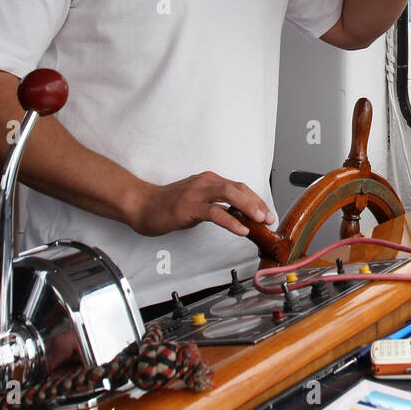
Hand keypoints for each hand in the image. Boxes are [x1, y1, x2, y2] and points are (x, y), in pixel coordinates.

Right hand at [131, 171, 275, 237]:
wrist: (142, 205)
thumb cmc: (168, 204)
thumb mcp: (197, 201)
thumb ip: (215, 204)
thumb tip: (236, 216)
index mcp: (209, 180)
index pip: (239, 187)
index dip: (256, 200)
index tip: (267, 213)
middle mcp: (205, 182)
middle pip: (239, 188)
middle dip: (257, 203)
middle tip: (268, 218)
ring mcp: (197, 194)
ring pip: (229, 195)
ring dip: (249, 207)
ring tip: (260, 221)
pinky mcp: (188, 207)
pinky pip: (215, 212)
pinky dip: (231, 221)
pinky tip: (241, 229)